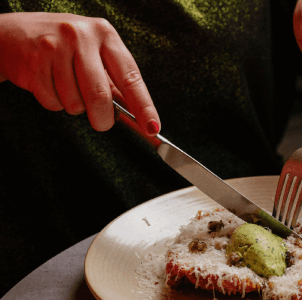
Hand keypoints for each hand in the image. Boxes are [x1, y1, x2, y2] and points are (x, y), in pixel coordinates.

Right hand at [0, 12, 159, 134]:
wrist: (13, 35)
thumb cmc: (65, 48)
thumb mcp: (95, 55)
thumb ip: (116, 84)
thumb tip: (141, 118)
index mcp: (105, 35)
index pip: (131, 78)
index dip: (144, 107)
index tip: (152, 128)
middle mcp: (82, 36)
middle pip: (100, 96)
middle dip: (103, 118)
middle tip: (101, 121)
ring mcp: (56, 47)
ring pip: (75, 103)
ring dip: (74, 107)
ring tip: (66, 87)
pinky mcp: (34, 61)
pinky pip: (53, 102)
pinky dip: (54, 103)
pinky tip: (49, 84)